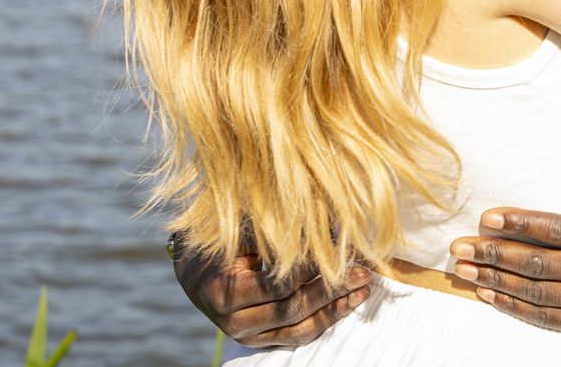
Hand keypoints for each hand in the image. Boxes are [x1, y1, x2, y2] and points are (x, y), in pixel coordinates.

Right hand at [172, 235, 370, 349]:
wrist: (197, 272)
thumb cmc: (221, 241)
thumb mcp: (240, 232)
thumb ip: (274, 234)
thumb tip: (322, 220)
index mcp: (224, 292)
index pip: (275, 285)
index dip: (308, 270)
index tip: (338, 252)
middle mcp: (234, 322)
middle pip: (291, 310)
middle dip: (330, 291)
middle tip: (361, 272)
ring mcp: (249, 336)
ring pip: (298, 329)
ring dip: (335, 310)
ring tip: (363, 289)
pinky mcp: (263, 340)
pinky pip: (298, 336)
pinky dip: (326, 320)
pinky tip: (349, 303)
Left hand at [450, 120, 560, 340]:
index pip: (559, 229)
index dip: (521, 224)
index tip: (487, 217)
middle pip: (542, 265)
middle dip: (496, 255)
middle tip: (460, 247)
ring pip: (539, 295)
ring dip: (497, 283)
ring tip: (465, 272)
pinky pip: (548, 319)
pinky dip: (515, 308)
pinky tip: (490, 295)